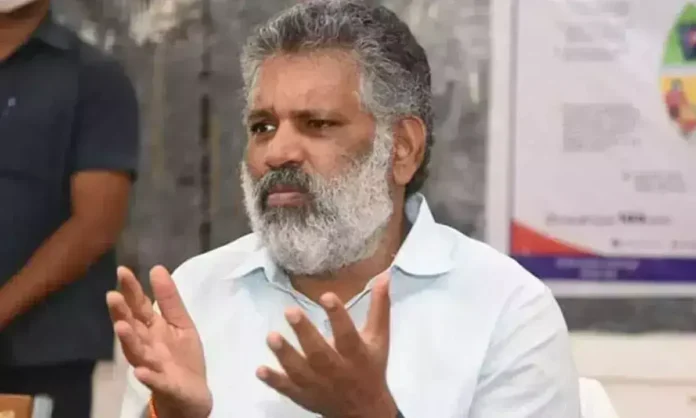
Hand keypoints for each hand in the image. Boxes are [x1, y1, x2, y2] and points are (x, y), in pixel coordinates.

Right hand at [106, 266, 211, 417]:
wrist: (192, 394)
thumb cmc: (182, 356)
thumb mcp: (181, 323)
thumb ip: (169, 299)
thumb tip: (156, 268)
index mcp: (152, 328)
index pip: (139, 306)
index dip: (131, 290)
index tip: (122, 270)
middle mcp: (146, 345)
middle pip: (132, 327)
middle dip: (121, 313)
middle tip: (112, 296)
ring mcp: (152, 365)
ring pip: (137, 352)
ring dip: (129, 341)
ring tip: (121, 327)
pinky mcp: (164, 385)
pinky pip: (155, 381)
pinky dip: (148, 376)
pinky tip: (140, 371)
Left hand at [257, 272, 396, 417]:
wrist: (364, 411)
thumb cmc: (371, 366)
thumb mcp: (379, 338)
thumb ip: (379, 307)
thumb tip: (383, 275)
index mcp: (358, 355)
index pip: (348, 336)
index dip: (338, 317)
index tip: (326, 296)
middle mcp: (338, 372)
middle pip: (320, 354)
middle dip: (305, 334)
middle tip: (290, 311)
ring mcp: (319, 386)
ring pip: (301, 372)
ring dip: (286, 355)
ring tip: (271, 336)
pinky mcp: (305, 397)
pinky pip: (289, 390)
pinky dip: (275, 381)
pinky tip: (260, 369)